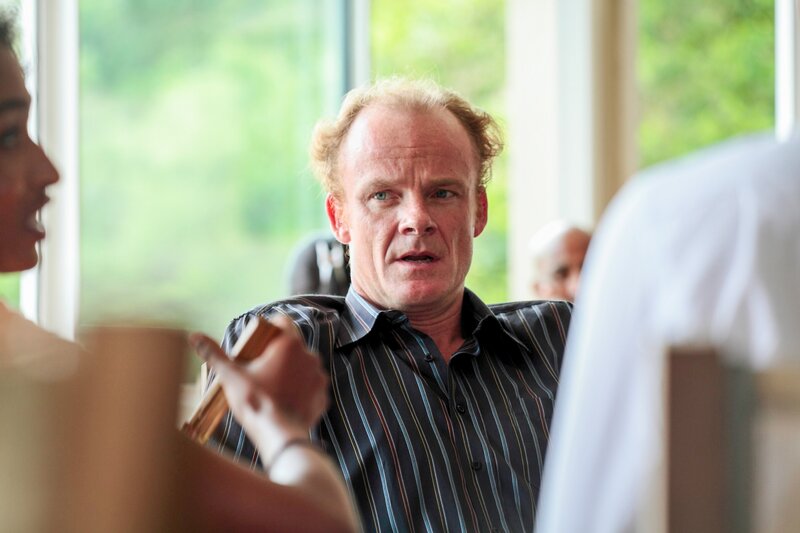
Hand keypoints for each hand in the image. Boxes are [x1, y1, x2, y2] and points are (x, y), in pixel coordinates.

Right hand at [188, 316, 328, 455]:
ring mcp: (319, 377)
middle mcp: (310, 356)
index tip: (258, 342)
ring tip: (272, 386)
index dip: (270, 328)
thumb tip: (194, 337)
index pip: (283, 321)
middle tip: (260, 368)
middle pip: (292, 345)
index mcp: (290, 344)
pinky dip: (301, 391)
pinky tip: (285, 400)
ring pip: (303, 365)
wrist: (279, 436)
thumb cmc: (255, 403)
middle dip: (278, 353)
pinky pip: (311, 387)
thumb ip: (214, 354)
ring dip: (291, 371)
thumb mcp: (231, 376)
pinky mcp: (322, 396)